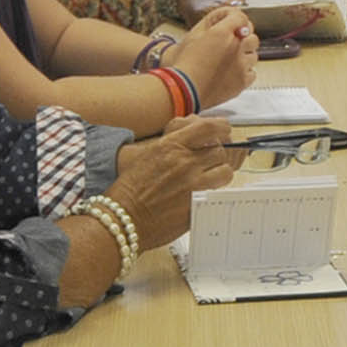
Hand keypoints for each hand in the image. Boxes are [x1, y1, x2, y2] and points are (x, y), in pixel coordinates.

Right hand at [104, 116, 243, 251]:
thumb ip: (173, 144)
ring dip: (221, 173)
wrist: (121, 219)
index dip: (221, 127)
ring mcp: (193, 184)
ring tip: (211, 178)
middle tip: (214, 160)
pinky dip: (216, 191)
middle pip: (220, 150)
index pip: (208, 128)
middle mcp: (184, 162)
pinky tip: (206, 193)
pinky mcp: (197, 204)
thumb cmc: (130, 189)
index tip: (224, 130)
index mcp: (170, 146)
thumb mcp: (148, 155)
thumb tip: (195, 133)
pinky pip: (219, 192)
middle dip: (219, 154)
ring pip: (226, 171)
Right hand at [168, 6, 258, 106]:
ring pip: (253, 55)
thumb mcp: (193, 34)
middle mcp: (235, 48)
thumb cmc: (184, 63)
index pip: (241, 18)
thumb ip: (213, 21)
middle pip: (252, 36)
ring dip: (244, 55)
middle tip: (231, 43)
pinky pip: (252, 72)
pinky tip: (231, 72)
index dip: (236, 20)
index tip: (233, 23)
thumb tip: (227, 14)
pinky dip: (244, 71)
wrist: (183, 90)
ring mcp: (241, 65)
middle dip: (243, 38)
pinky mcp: (243, 81)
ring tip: (228, 60)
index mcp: (222, 33)